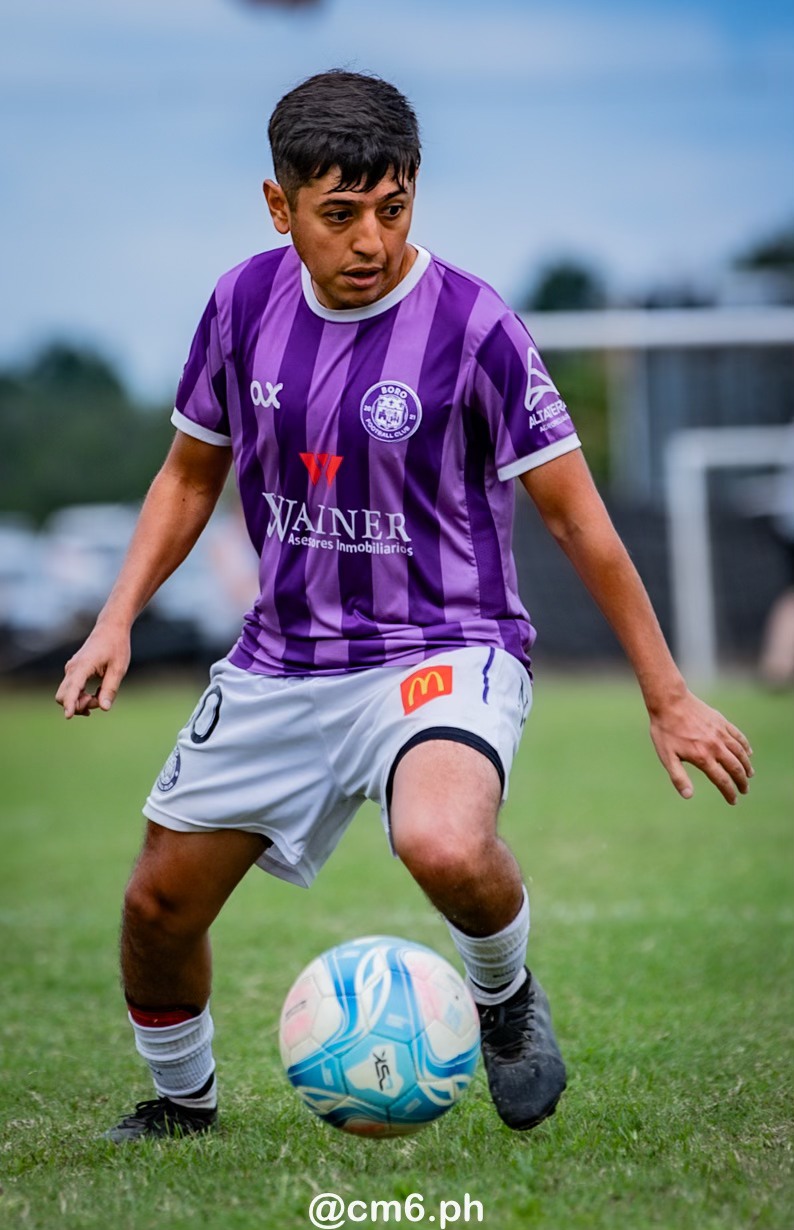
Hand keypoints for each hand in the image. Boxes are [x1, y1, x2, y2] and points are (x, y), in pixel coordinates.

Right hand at [55, 623, 130, 718]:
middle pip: (63, 695)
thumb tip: (104, 708)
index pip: (72, 688)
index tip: (68, 716)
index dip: (70, 703)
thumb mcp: (118, 669)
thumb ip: (110, 689)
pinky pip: (72, 689)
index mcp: (83, 666)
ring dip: (81, 701)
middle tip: (100, 699)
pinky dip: (81, 696)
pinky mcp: (73, 671)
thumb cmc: (116, 646)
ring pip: (67, 694)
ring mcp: (71, 669)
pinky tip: (95, 695)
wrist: (111, 628)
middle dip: (79, 705)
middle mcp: (72, 668)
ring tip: (100, 695)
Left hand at [649, 690, 753, 804]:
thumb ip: (678, 777)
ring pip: (740, 753)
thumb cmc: (665, 731)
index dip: (729, 793)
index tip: (733, 801)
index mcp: (702, 758)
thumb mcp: (667, 756)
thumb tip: (688, 796)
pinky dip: (745, 746)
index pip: (722, 780)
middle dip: (742, 782)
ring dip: (746, 765)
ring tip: (749, 775)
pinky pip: (738, 737)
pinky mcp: (722, 722)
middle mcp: (715, 747)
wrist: (669, 702)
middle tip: (744, 790)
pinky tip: (748, 752)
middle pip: (735, 768)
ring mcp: (720, 733)